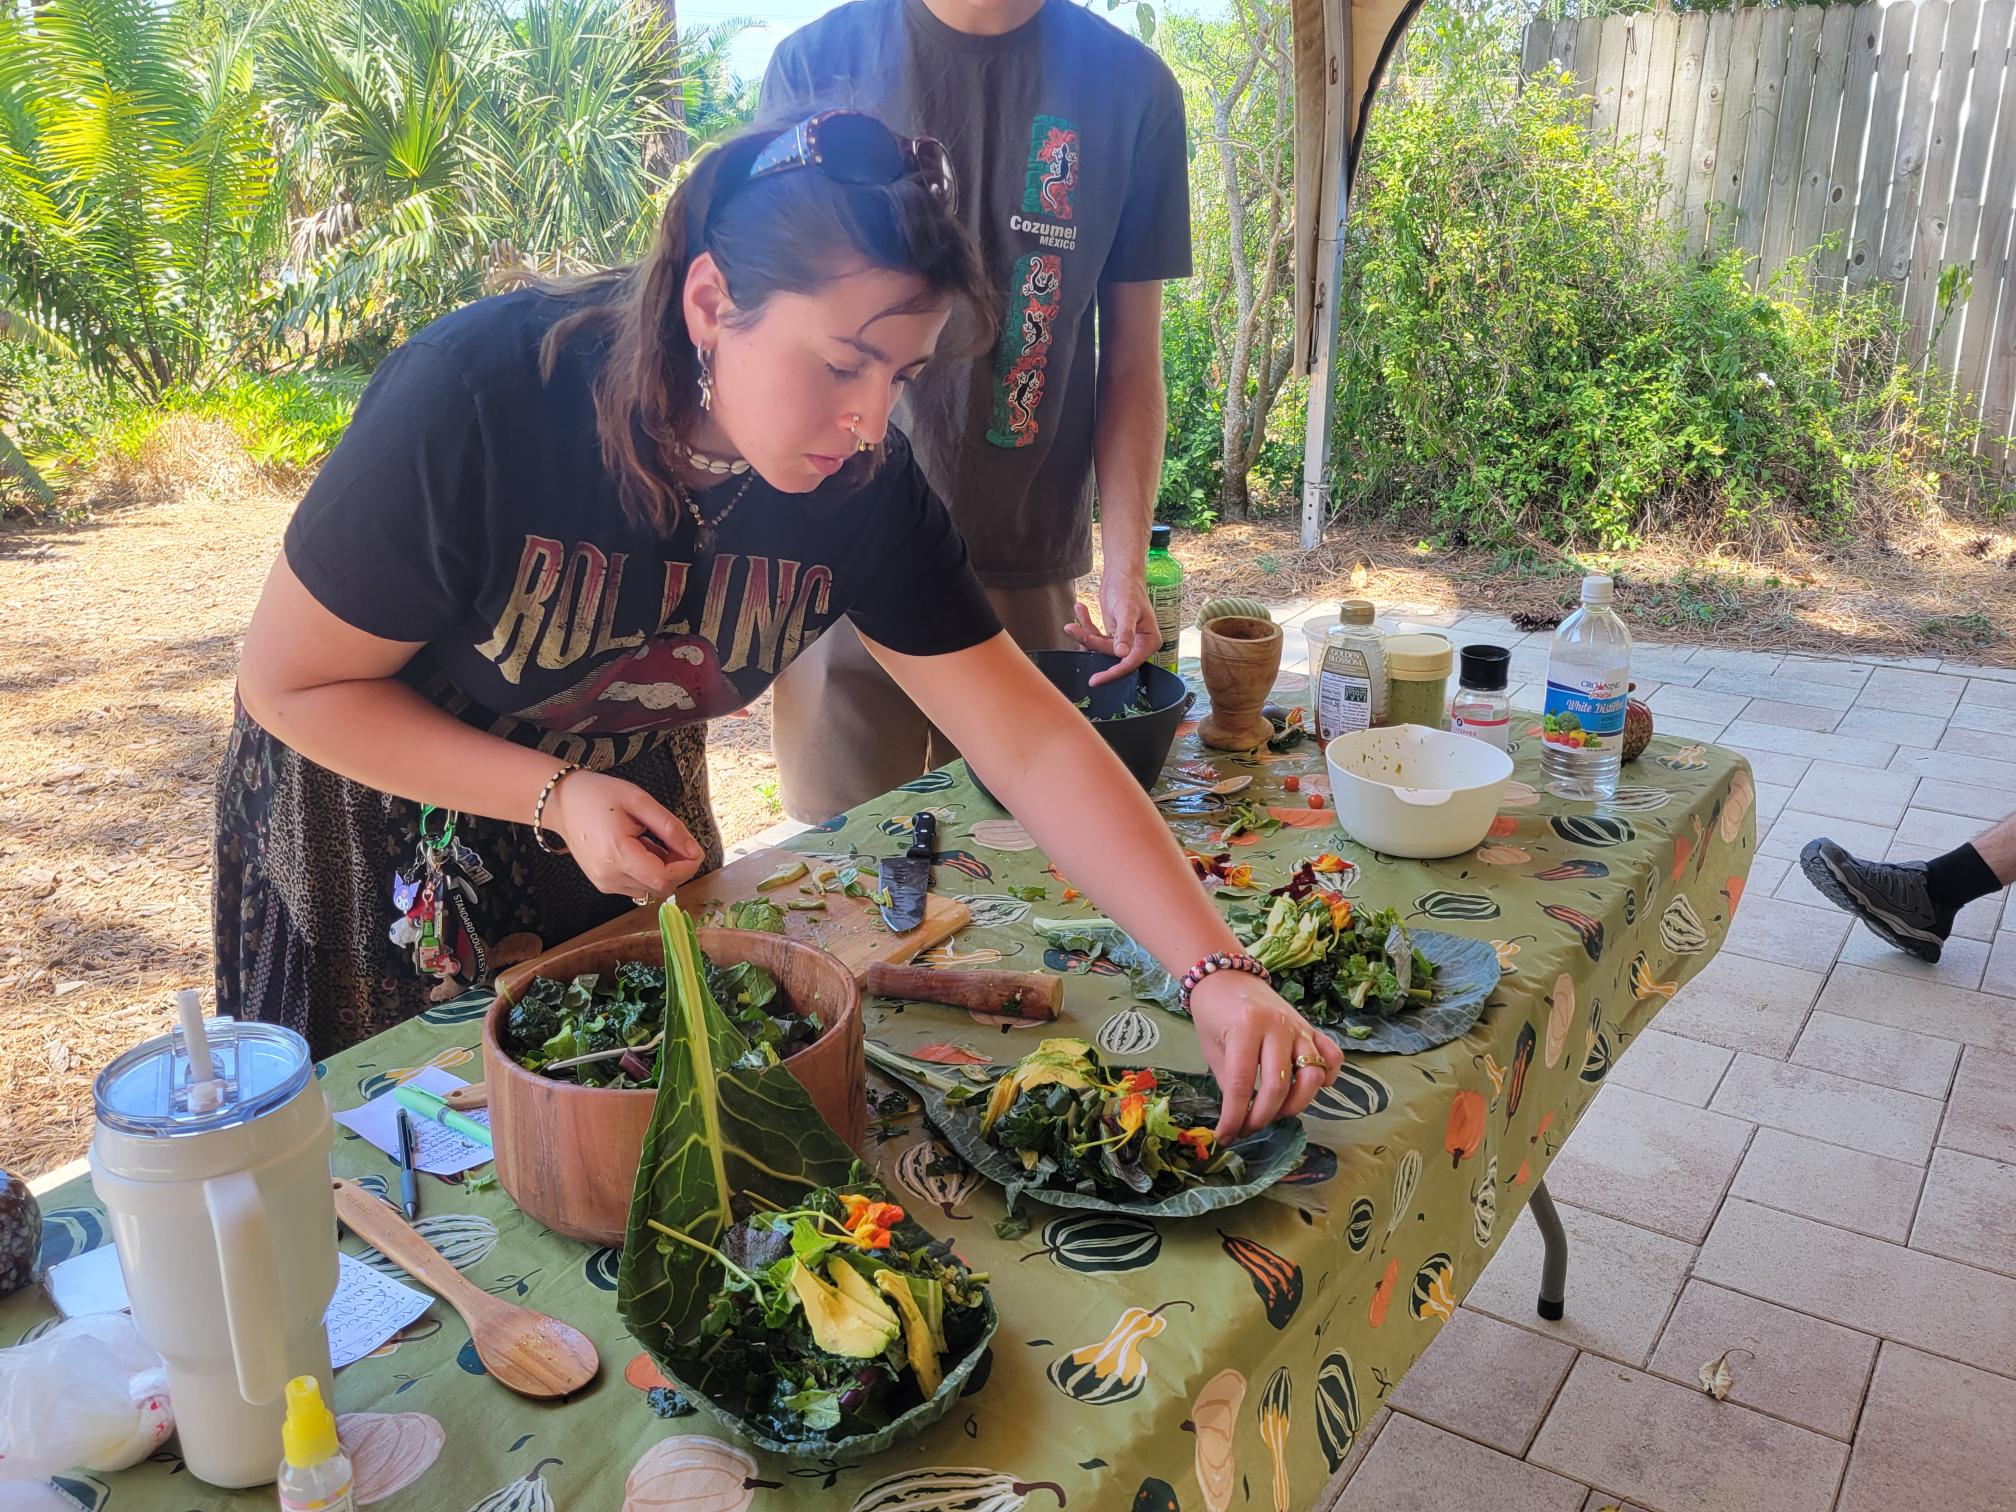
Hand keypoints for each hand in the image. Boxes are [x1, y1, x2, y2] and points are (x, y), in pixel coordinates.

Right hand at [543, 770, 705, 900]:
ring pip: (650, 890)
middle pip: (660, 888)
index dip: (686, 868)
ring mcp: (605, 884)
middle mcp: (609, 877)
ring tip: (655, 841)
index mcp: (617, 854)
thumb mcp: (639, 801)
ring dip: (664, 870)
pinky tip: (643, 849)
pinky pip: (637, 886)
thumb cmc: (599, 795)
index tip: (695, 850)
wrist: (562, 802)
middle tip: (678, 841)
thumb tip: (694, 850)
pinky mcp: (603, 885)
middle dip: (678, 868)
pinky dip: (649, 872)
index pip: (663, 878)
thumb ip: (669, 828)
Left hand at [1064, 566, 1160, 684]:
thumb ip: (1125, 633)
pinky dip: (1086, 626)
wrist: (1122, 573)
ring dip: (1085, 634)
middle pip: (1110, 655)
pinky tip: (1080, 609)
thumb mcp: (1126, 610)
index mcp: (1149, 641)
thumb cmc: (1129, 588)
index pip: (1129, 663)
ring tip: (1076, 617)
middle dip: (1090, 643)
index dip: (1112, 673)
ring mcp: (1125, 640)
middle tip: (1073, 630)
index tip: (1095, 680)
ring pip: (1100, 647)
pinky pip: (1096, 637)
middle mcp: (1138, 644)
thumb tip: (1123, 654)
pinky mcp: (1113, 635)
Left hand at [1187, 970, 1344, 1141]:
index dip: (1234, 1116)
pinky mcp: (1311, 1028)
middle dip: (1263, 1116)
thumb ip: (1229, 1081)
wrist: (1227, 975)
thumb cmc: (1213, 1012)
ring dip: (1295, 1104)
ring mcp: (1298, 1026)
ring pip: (1311, 1076)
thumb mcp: (1212, 1047)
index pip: (1242, 1084)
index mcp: (1245, 1028)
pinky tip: (1310, 1089)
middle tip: (1249, 1127)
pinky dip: (1328, 1077)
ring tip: (1277, 1112)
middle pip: (1278, 1086)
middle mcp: (1277, 1026)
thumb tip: (1240, 1117)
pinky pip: (1332, 1056)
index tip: (1226, 1136)